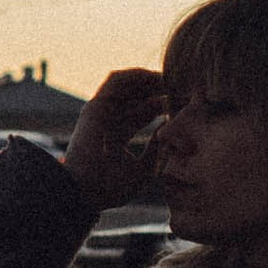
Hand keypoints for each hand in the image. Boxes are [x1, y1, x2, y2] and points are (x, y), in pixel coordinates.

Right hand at [63, 67, 169, 211]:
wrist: (85, 191)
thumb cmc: (112, 187)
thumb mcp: (144, 170)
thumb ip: (156, 151)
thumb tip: (167, 129)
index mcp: (117, 136)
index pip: (143, 114)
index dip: (162, 106)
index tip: (182, 102)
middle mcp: (108, 121)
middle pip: (136, 98)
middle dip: (158, 90)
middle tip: (181, 87)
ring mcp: (101, 112)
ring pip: (127, 86)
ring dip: (149, 80)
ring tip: (171, 79)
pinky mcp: (96, 104)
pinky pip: (116, 81)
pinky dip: (135, 75)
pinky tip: (155, 76)